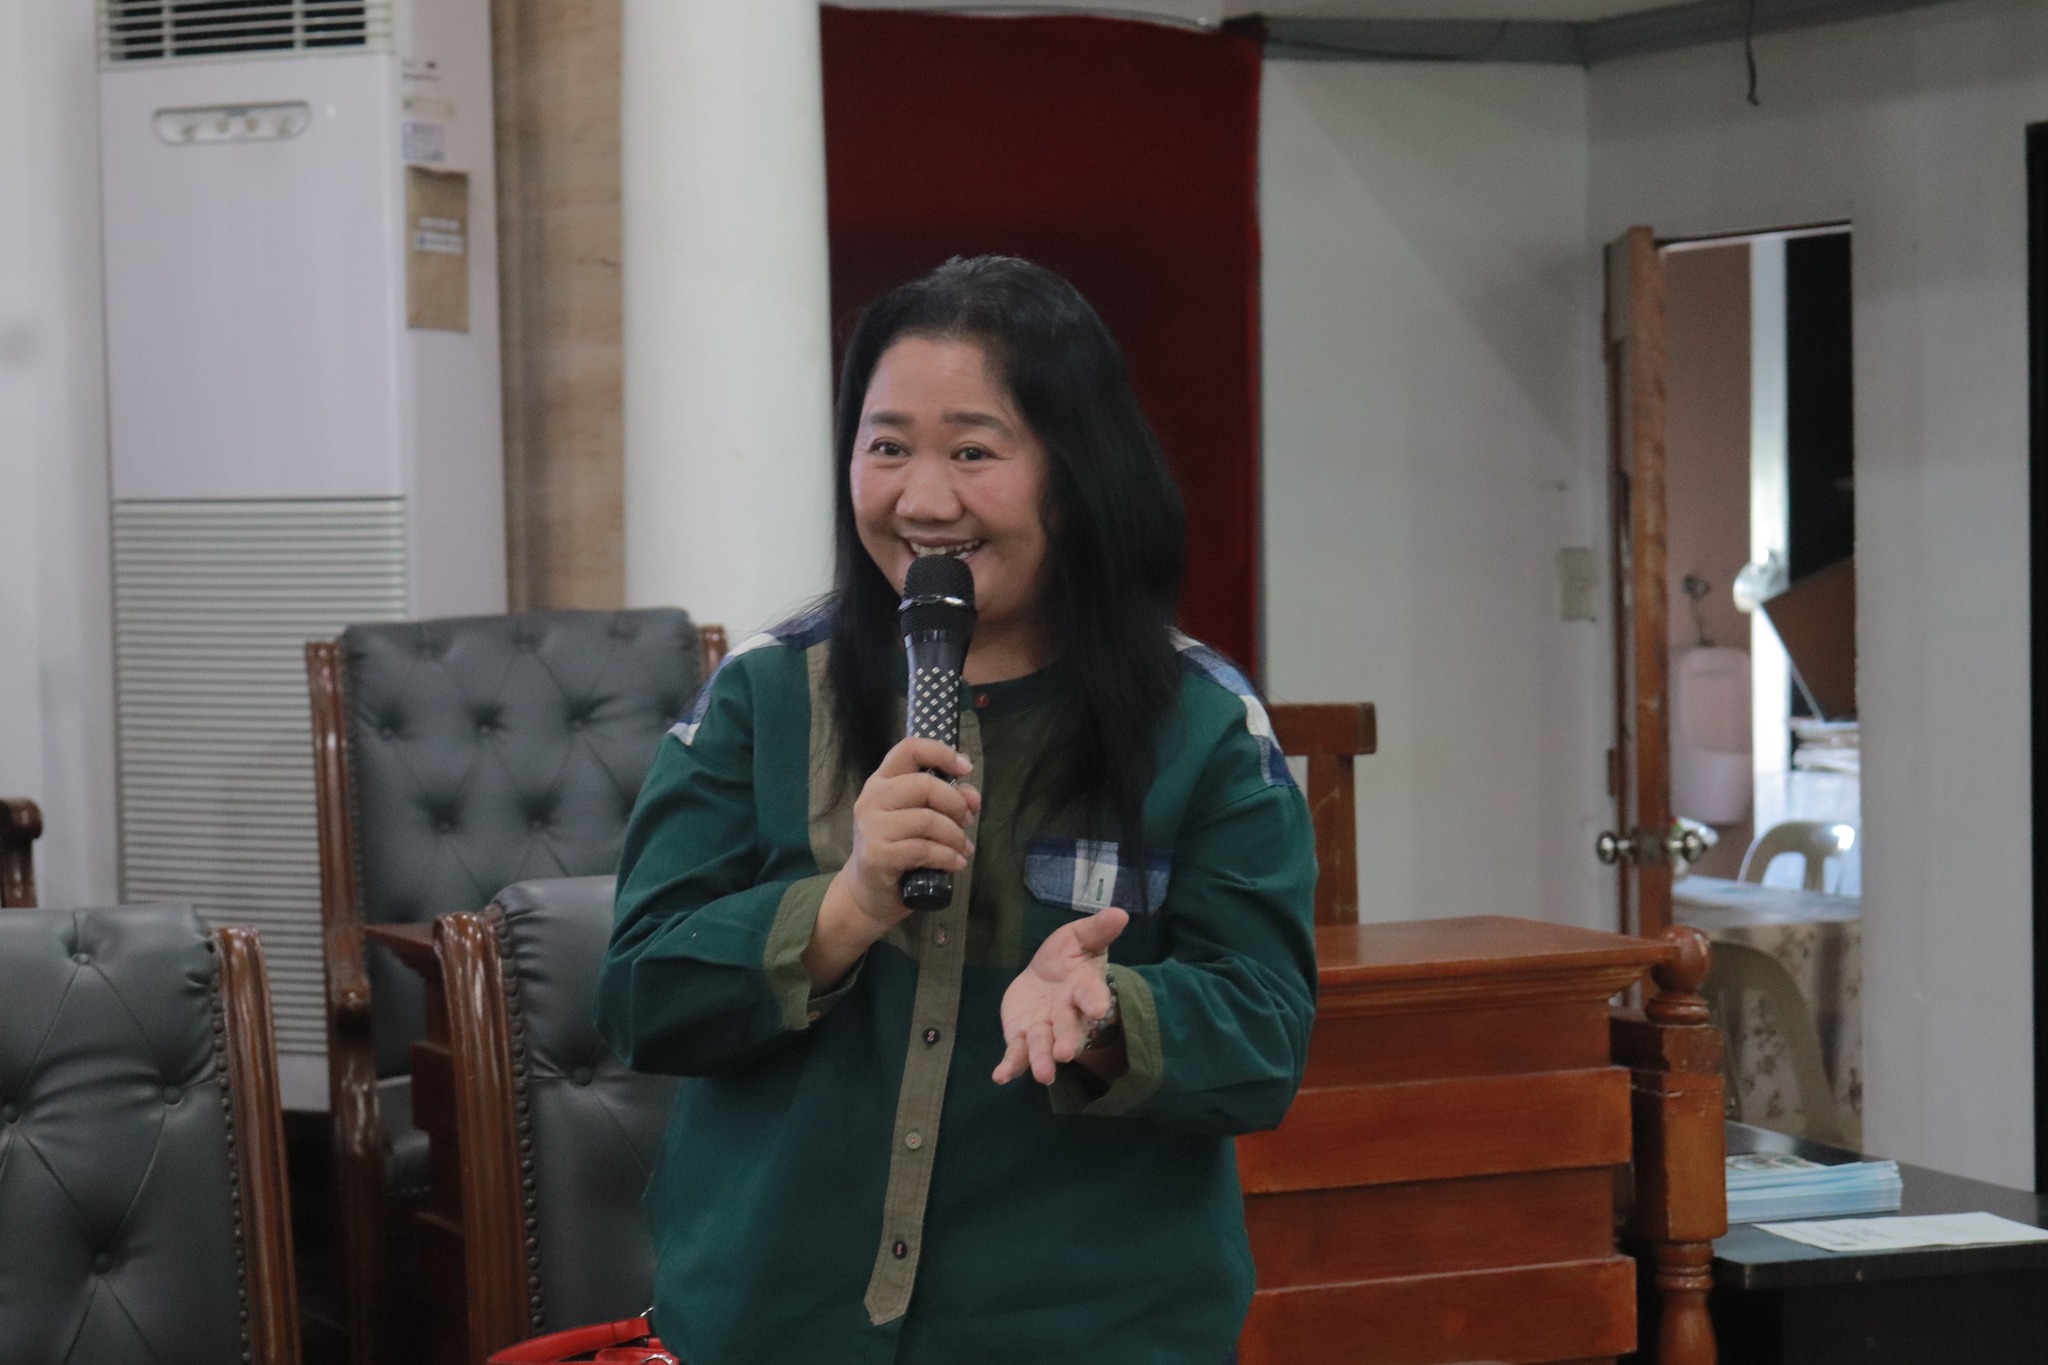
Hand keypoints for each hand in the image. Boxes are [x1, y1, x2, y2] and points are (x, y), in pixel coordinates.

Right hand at [837, 736, 980, 928]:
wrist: (869, 891)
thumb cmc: (898, 848)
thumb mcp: (921, 817)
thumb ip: (947, 800)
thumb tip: (972, 797)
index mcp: (882, 781)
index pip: (909, 749)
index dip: (942, 753)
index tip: (966, 769)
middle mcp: (872, 798)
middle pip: (924, 785)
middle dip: (955, 804)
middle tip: (966, 822)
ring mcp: (871, 827)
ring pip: (928, 820)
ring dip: (955, 836)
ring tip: (963, 849)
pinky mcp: (877, 855)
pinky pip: (924, 849)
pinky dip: (948, 857)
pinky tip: (956, 863)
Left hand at [993, 907, 1128, 1085]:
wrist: (1045, 975)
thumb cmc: (1068, 956)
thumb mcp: (1080, 937)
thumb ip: (1097, 929)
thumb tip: (1120, 913)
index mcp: (1084, 989)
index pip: (1091, 995)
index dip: (1095, 1001)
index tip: (1098, 1009)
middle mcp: (1067, 1014)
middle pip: (1069, 1029)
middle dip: (1068, 1041)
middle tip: (1066, 1053)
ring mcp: (1044, 1028)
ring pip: (1044, 1046)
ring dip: (1043, 1060)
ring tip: (1043, 1075)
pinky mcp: (1022, 1036)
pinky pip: (1017, 1054)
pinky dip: (1011, 1066)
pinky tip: (1001, 1077)